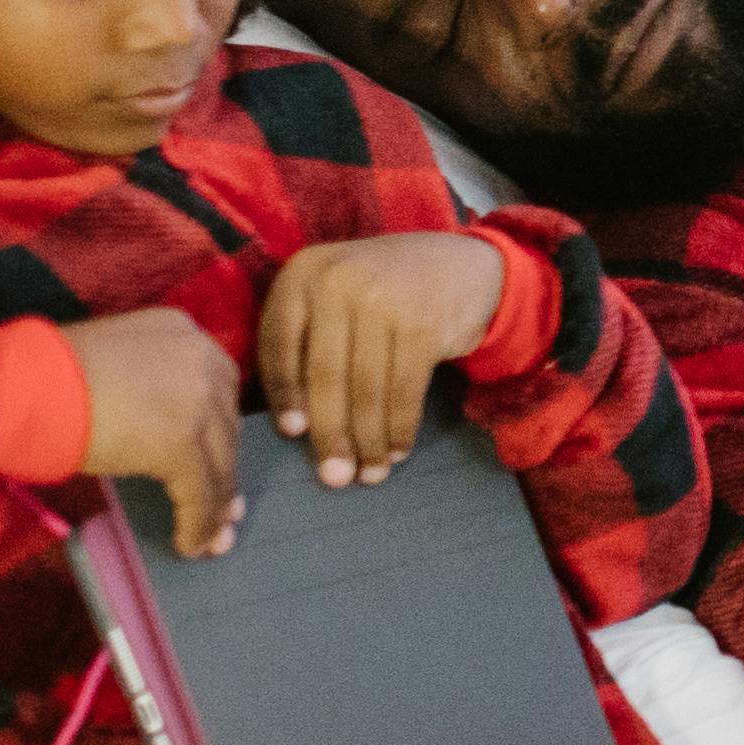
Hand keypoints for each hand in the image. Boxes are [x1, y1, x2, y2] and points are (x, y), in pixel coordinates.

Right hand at [63, 308, 249, 556]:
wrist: (26, 385)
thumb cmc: (50, 373)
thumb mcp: (115, 361)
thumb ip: (149, 383)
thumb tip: (158, 428)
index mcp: (182, 332)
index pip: (217, 387)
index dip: (218, 431)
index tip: (216, 460)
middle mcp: (200, 361)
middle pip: (225, 427)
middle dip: (223, 471)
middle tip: (225, 508)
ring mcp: (196, 403)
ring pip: (220, 464)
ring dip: (216, 506)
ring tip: (212, 538)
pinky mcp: (181, 445)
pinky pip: (199, 495)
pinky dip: (197, 524)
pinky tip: (189, 544)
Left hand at [256, 232, 508, 487]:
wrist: (464, 266)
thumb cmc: (385, 292)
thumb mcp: (336, 295)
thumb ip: (308, 338)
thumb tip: (296, 428)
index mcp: (304, 272)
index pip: (280, 343)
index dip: (284, 394)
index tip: (292, 435)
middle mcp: (340, 279)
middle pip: (325, 374)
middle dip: (330, 434)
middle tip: (334, 478)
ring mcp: (384, 300)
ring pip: (366, 389)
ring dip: (369, 441)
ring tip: (369, 474)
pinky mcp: (423, 325)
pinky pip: (404, 391)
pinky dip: (400, 428)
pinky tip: (398, 450)